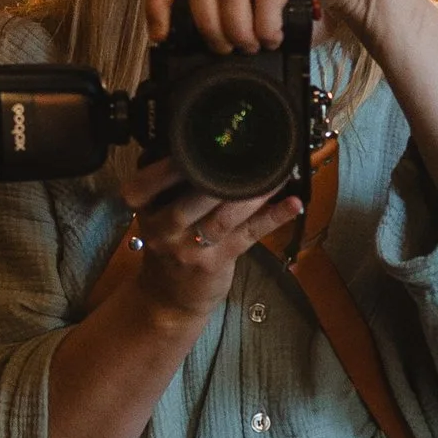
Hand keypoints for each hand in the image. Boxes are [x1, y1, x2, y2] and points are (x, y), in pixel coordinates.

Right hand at [112, 155, 294, 329]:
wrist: (168, 298)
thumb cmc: (169, 243)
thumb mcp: (157, 213)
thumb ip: (171, 183)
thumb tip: (207, 139)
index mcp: (145, 208)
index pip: (150, 181)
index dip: (173, 162)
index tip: (202, 139)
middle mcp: (163, 228)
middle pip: (191, 197)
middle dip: (220, 176)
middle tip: (250, 151)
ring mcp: (190, 248)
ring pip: (223, 216)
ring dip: (253, 194)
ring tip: (278, 173)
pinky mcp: (216, 262)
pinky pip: (248, 235)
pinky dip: (273, 218)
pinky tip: (293, 204)